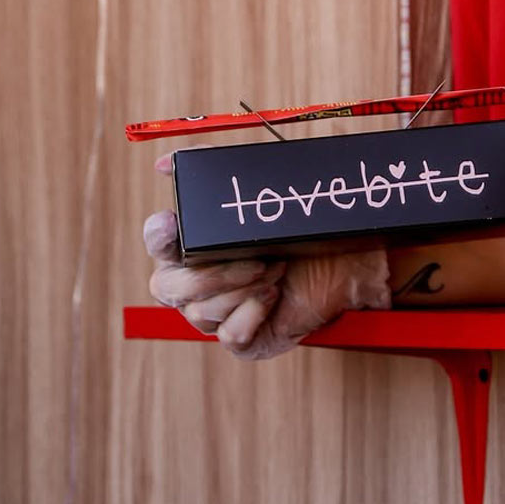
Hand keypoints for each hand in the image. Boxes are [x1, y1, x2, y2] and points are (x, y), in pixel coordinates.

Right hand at [143, 151, 390, 359]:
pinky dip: (254, 313)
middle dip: (214, 273)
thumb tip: (165, 164)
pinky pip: (229, 334)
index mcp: (193, 247)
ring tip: (278, 270)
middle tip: (258, 259)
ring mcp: (217, 314)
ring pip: (201, 312)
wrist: (346, 262)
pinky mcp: (242, 339)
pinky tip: (275, 296)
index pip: (158, 243)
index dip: (159, 236)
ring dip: (245, 289)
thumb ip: (212, 168)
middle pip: (169, 286)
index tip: (171, 224)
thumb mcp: (262, 189)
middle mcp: (196, 284)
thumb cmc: (301, 230)